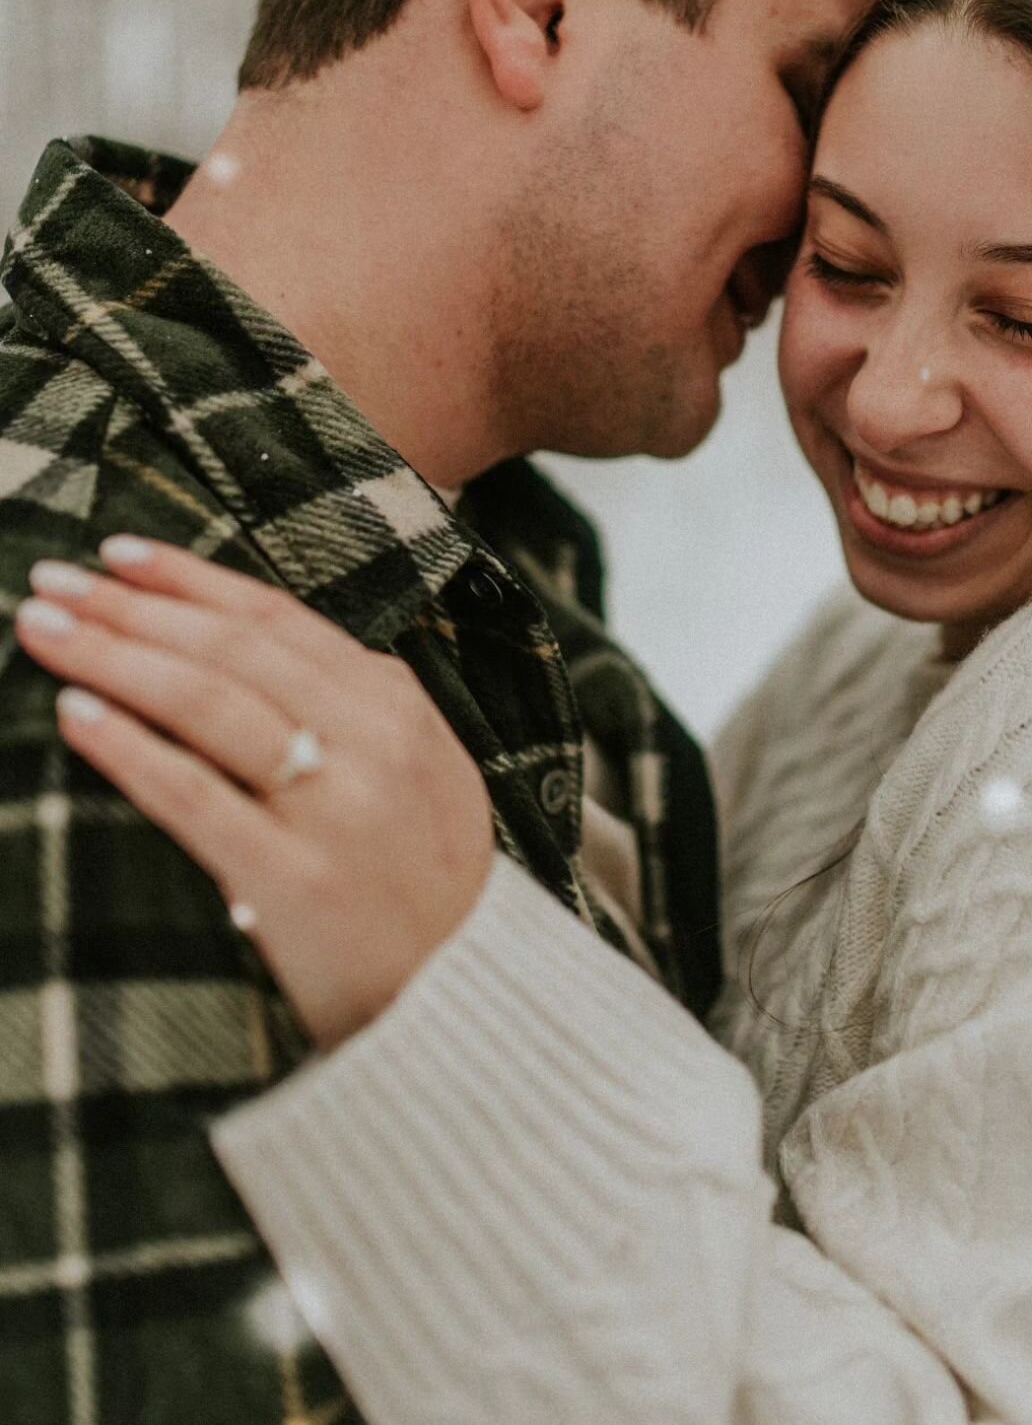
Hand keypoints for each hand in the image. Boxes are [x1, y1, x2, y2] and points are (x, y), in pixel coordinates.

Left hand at [16, 538, 495, 1048]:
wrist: (470, 998)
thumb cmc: (424, 880)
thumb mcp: (420, 768)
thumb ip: (354, 704)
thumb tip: (245, 639)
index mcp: (397, 705)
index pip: (276, 617)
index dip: (189, 578)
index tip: (116, 552)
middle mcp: (372, 742)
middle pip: (229, 649)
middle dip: (131, 606)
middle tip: (51, 581)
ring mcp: (335, 810)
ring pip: (206, 702)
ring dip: (113, 654)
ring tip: (41, 628)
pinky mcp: (294, 881)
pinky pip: (193, 797)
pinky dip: (129, 747)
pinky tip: (75, 715)